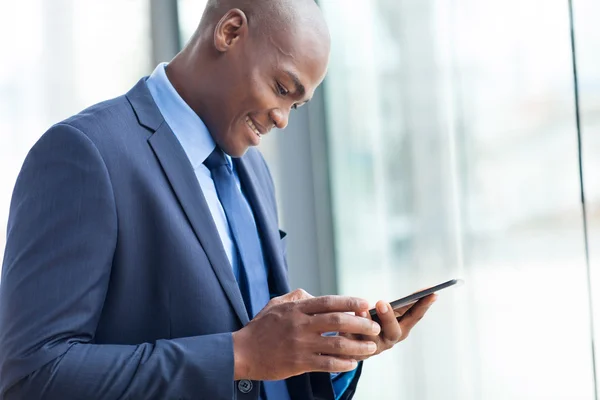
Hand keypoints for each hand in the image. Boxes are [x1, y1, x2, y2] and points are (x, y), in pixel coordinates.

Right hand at [232, 289, 381, 380]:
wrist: (242, 352)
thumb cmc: (260, 327)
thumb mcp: (276, 304)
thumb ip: (297, 298)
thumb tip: (315, 296)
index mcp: (296, 308)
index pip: (329, 302)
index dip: (350, 302)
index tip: (365, 303)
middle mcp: (300, 324)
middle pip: (338, 321)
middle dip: (361, 324)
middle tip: (374, 327)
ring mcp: (300, 344)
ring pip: (336, 344)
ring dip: (357, 346)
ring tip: (370, 348)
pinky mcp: (298, 363)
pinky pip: (326, 364)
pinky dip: (342, 364)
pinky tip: (352, 363)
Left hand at [342, 294, 436, 360]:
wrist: (350, 345)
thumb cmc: (371, 321)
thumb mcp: (383, 312)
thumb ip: (393, 307)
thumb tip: (410, 294)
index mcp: (401, 328)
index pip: (415, 316)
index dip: (424, 305)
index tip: (432, 292)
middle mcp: (389, 340)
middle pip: (394, 331)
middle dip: (389, 317)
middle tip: (382, 302)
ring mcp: (373, 348)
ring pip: (371, 339)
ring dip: (366, 323)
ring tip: (361, 311)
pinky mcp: (356, 353)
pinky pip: (352, 344)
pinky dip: (348, 333)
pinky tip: (343, 324)